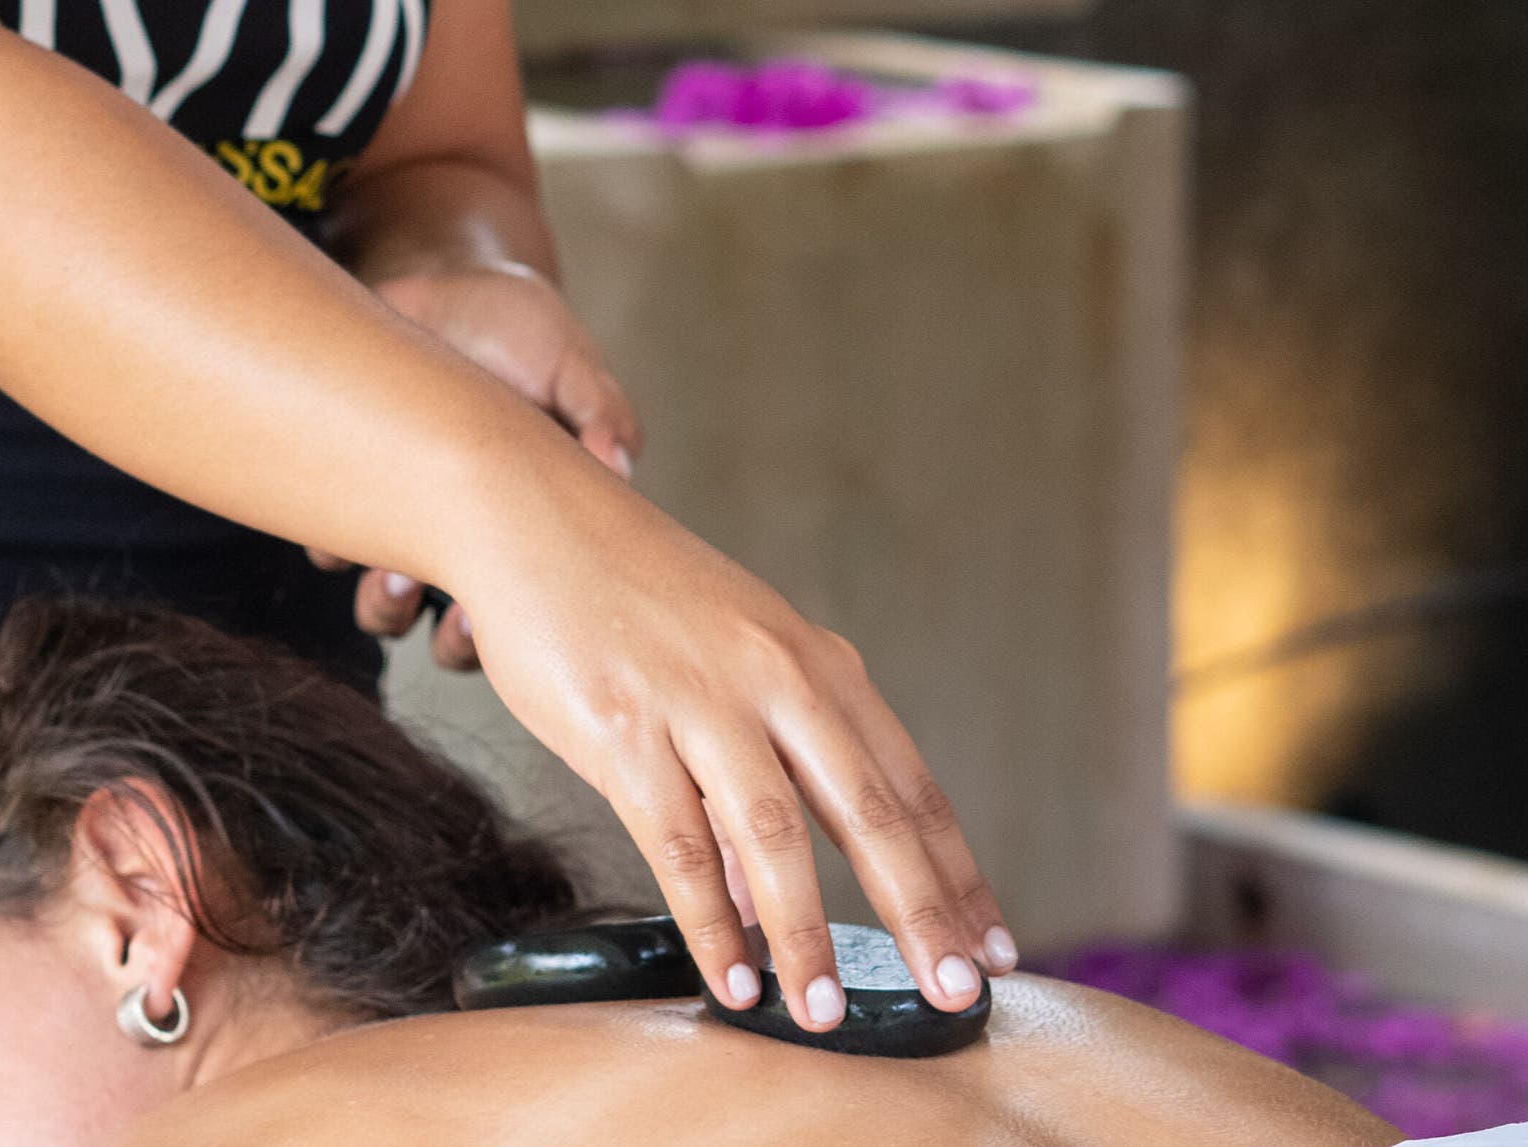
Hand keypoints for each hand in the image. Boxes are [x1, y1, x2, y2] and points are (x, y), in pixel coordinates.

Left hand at [336, 262, 638, 668]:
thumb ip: (599, 409)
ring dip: (387, 604)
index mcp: (534, 524)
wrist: (438, 287)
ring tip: (389, 575)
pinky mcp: (351, 496)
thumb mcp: (570, 361)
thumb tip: (619, 461)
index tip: (501, 622)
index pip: (532, 607)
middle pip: (461, 634)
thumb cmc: (519, 329)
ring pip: (390, 606)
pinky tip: (343, 509)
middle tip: (448, 609)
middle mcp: (471, 540)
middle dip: (453, 638)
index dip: (514, 631)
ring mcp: (409, 525)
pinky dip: (332, 544)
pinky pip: (331, 548)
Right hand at [451, 461, 1017, 1032]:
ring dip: (807, 937)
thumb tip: (770, 898)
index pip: (909, 784)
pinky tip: (728, 977)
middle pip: (870, 813)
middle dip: (922, 913)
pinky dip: (710, 921)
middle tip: (958, 993)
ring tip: (824, 1015)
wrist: (533, 513)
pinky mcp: (625, 729)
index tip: (994, 944)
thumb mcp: (729, 664)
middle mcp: (777, 679)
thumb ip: (765, 770)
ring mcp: (702, 704)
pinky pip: (680, 845)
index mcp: (818, 665)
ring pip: (776, 839)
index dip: (956, 871)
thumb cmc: (633, 595)